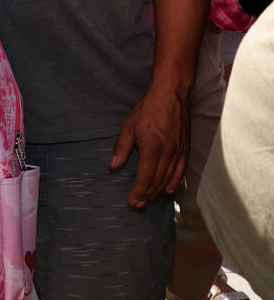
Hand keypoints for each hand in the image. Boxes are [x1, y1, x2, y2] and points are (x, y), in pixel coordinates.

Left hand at [110, 87, 188, 206]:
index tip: (132, 201)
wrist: (171, 95)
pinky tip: (168, 189)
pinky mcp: (186, 148)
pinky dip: (174, 182)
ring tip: (149, 199)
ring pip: (169, 178)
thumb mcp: (129, 127)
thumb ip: (122, 148)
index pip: (145, 177)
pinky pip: (181, 170)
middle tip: (138, 204)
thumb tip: (113, 166)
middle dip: (147, 195)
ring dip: (158, 190)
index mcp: (152, 148)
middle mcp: (168, 153)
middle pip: (157, 181)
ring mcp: (179, 151)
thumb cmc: (148, 109)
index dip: (138, 191)